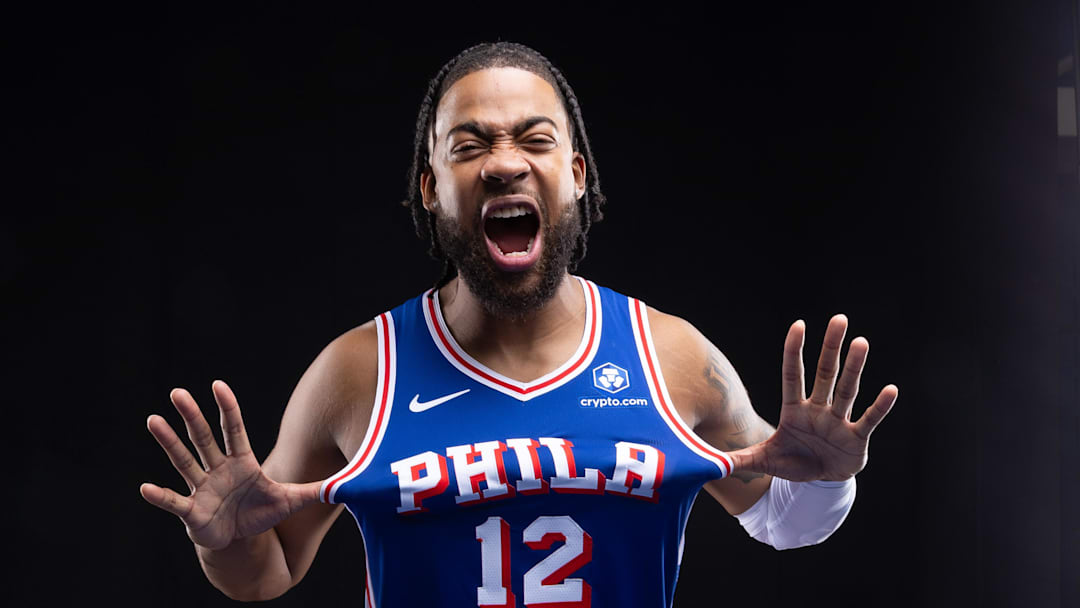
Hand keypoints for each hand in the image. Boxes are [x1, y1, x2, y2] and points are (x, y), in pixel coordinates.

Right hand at [140, 380, 321, 549]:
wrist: (240, 540)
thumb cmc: (261, 513)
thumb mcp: (291, 501)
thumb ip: (315, 489)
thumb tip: (348, 482)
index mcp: (241, 462)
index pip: (234, 429)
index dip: (228, 408)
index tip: (218, 384)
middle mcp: (219, 469)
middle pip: (204, 438)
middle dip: (192, 415)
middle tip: (177, 392)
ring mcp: (203, 488)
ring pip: (184, 461)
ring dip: (168, 442)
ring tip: (153, 420)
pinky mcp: (192, 511)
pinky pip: (174, 501)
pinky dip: (160, 496)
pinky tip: (145, 487)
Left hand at [728, 315, 897, 481]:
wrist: (819, 484)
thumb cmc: (792, 463)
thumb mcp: (764, 461)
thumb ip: (740, 459)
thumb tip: (708, 464)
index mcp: (794, 409)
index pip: (793, 375)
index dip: (795, 351)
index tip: (798, 325)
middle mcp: (818, 409)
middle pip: (825, 373)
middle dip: (831, 347)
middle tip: (839, 319)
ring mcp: (838, 421)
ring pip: (847, 389)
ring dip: (855, 367)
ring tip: (861, 341)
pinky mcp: (856, 437)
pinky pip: (869, 419)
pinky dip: (880, 406)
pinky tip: (891, 389)